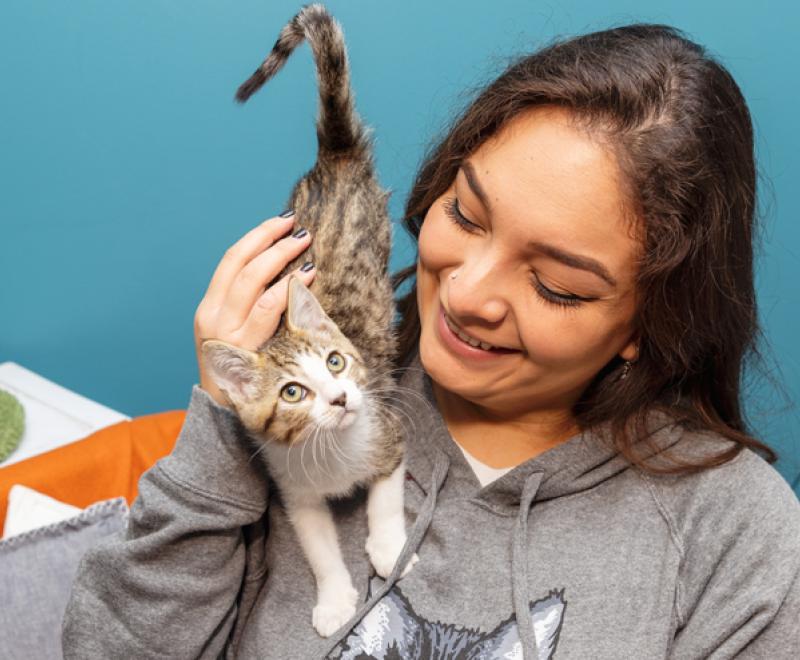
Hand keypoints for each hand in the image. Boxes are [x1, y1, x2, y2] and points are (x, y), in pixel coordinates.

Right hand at [193, 212, 313, 406]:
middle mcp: (213, 315)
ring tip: (305, 249)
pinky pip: (267, 310)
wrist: (222, 414)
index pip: (232, 260)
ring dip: (282, 260)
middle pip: (244, 265)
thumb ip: (247, 305)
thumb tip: (279, 270)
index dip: (257, 236)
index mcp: (209, 307)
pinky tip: (305, 279)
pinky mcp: (245, 348)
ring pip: (254, 282)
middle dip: (273, 242)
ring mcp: (227, 332)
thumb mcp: (233, 333)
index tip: (281, 222)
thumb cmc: (237, 372)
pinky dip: (287, 289)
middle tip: (300, 231)